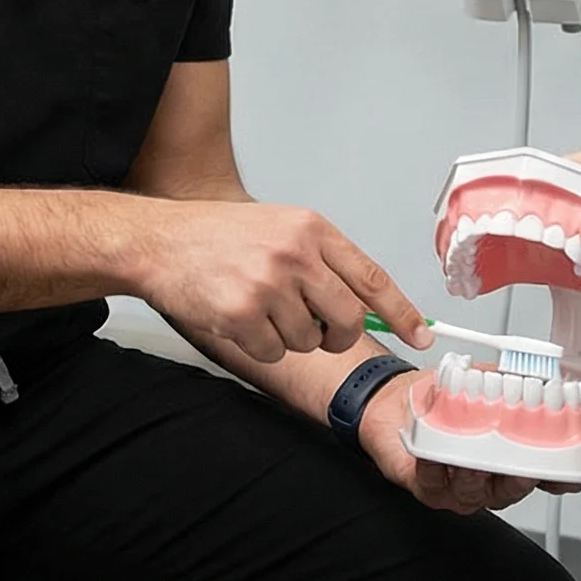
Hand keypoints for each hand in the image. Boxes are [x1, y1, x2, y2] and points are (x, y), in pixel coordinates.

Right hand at [142, 201, 427, 362]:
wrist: (159, 240)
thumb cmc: (218, 236)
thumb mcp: (280, 228)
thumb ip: (324, 260)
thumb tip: (367, 305)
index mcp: (310, 228)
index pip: (372, 277)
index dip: (401, 312)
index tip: (421, 334)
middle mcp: (294, 253)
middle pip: (347, 318)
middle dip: (337, 334)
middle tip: (316, 328)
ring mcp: (267, 284)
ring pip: (309, 341)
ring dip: (288, 336)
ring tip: (258, 306)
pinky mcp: (242, 314)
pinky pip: (274, 352)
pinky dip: (260, 344)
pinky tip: (239, 317)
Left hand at [354, 373, 579, 514]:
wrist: (394, 400)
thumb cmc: (441, 396)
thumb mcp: (486, 379)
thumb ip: (519, 382)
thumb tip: (551, 378)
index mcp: (513, 457)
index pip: (551, 476)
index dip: (565, 473)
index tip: (571, 459)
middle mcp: (492, 479)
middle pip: (516, 487)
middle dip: (520, 471)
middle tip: (521, 453)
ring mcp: (461, 488)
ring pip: (476, 490)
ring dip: (475, 470)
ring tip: (473, 451)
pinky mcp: (428, 488)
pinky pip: (434, 484)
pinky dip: (434, 467)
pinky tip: (434, 453)